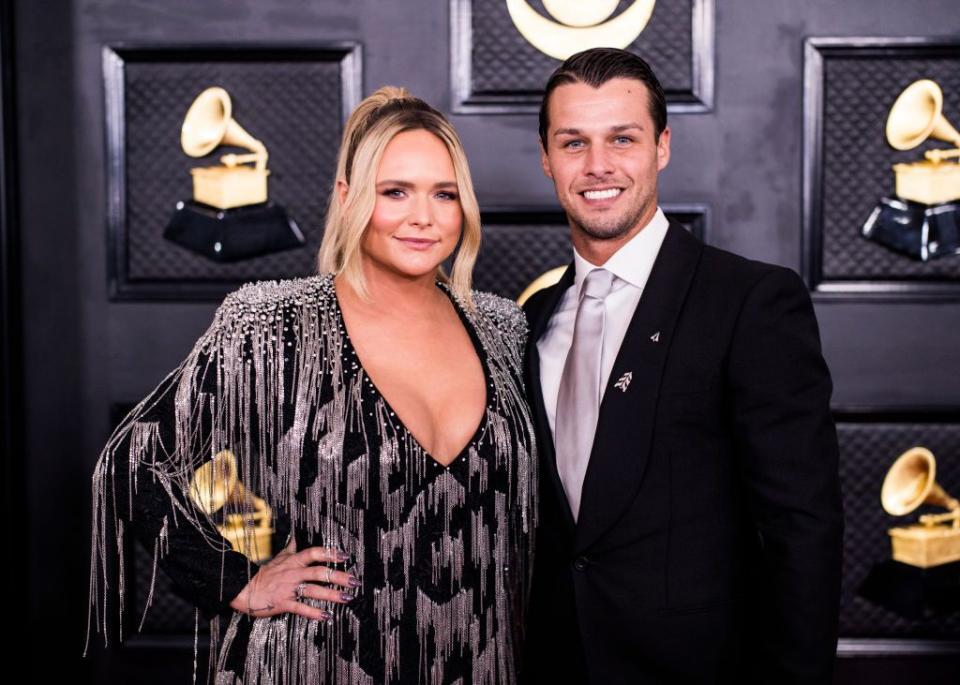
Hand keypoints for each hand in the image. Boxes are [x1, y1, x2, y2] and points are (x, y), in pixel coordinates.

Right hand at [229, 538, 358, 620]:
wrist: (244, 589)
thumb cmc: (264, 575)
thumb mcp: (278, 558)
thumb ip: (290, 549)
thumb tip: (296, 536)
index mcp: (293, 561)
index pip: (314, 553)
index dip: (330, 554)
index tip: (345, 556)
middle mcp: (293, 573)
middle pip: (319, 573)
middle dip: (338, 577)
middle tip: (354, 581)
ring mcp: (289, 588)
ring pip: (313, 590)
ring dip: (331, 595)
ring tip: (347, 598)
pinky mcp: (283, 603)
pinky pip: (301, 608)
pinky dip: (314, 612)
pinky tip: (327, 616)